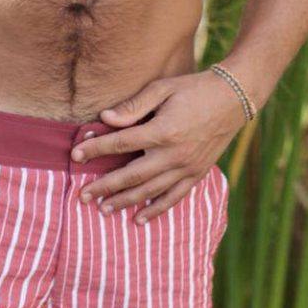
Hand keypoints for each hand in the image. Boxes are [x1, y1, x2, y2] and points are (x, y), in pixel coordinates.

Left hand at [71, 69, 247, 223]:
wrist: (233, 98)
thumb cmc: (193, 89)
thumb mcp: (162, 88)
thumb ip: (134, 105)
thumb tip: (105, 118)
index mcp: (162, 130)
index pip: (120, 144)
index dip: (95, 149)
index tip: (75, 155)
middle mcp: (172, 154)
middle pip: (131, 175)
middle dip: (104, 186)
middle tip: (82, 196)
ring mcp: (186, 167)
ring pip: (149, 191)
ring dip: (125, 202)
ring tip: (103, 209)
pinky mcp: (197, 174)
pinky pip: (173, 197)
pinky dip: (156, 210)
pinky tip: (140, 219)